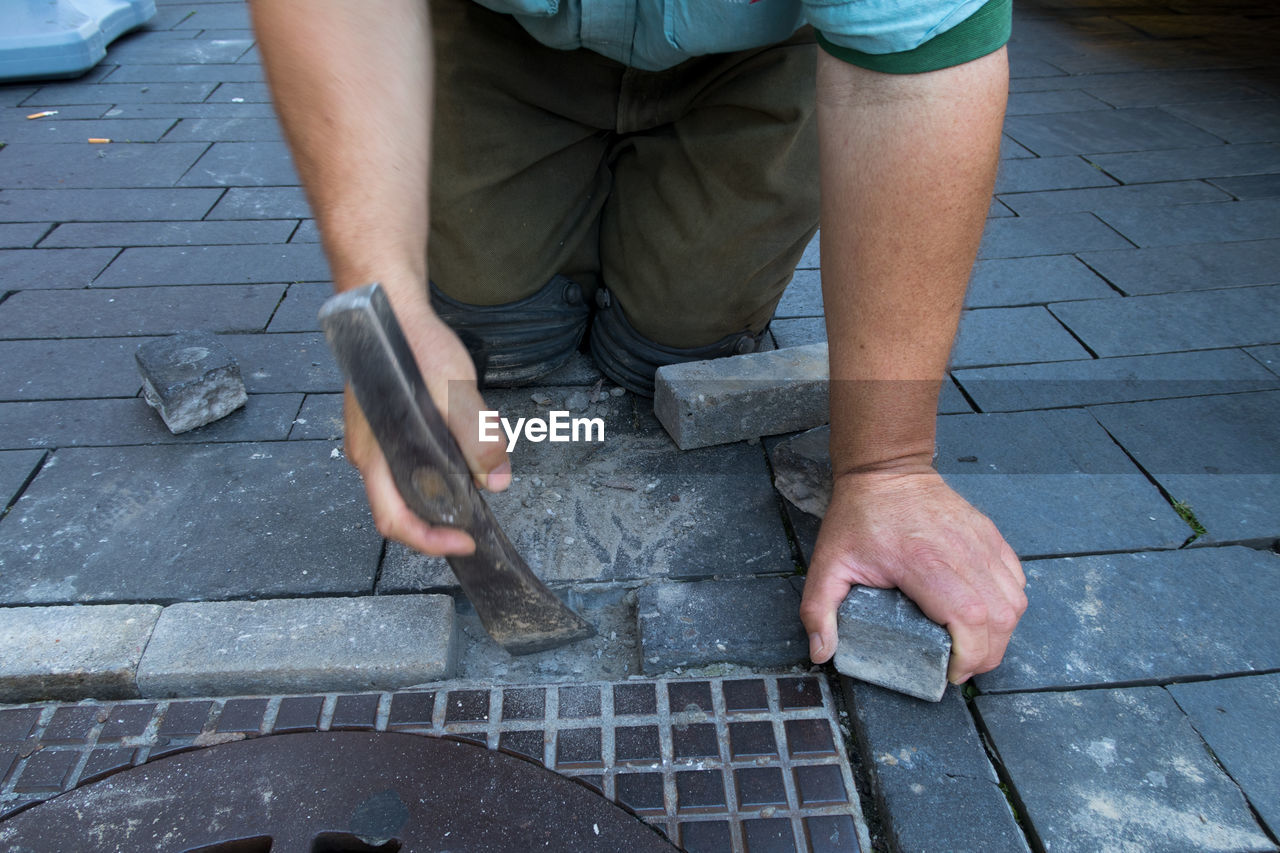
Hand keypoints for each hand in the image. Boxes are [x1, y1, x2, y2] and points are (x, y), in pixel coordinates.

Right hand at [342, 300, 510, 556]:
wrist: (390, 308)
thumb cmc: (412, 346)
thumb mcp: (455, 392)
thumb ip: (477, 438)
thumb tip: (496, 481)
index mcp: (375, 455)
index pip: (395, 521)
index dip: (430, 541)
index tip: (465, 542)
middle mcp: (370, 456)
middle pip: (405, 509)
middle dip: (446, 515)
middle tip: (481, 510)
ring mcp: (377, 443)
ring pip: (413, 485)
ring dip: (448, 485)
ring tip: (479, 463)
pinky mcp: (389, 429)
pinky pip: (415, 461)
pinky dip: (442, 463)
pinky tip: (465, 442)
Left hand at [799, 466, 1026, 683]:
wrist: (886, 471)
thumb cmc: (858, 517)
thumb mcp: (827, 564)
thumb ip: (818, 610)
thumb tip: (820, 653)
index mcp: (922, 562)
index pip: (969, 617)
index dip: (970, 654)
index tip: (951, 672)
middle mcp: (961, 552)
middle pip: (999, 616)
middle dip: (986, 655)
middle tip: (959, 667)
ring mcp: (980, 542)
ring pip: (1014, 602)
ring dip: (1000, 634)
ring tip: (972, 647)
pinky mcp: (990, 535)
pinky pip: (1015, 579)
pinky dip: (1007, 605)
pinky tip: (984, 616)